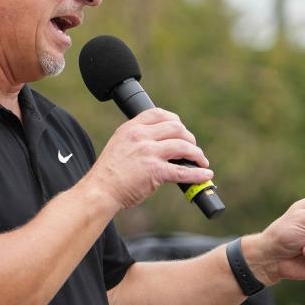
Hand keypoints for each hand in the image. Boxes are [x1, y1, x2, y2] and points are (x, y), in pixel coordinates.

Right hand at [84, 108, 211, 210]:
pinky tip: (205, 174)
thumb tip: (160, 143)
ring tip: (201, 161)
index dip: (174, 120)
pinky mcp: (155, 171)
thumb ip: (137, 140)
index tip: (181, 128)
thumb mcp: (119, 145)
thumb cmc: (108, 174)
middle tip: (192, 148)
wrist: (99, 191)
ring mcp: (149, 153)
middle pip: (176, 128)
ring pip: (183, 146)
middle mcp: (140, 136)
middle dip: (189, 138)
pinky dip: (198, 173)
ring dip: (196, 154)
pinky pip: (183, 171)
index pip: (158, 114)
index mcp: (131, 128)